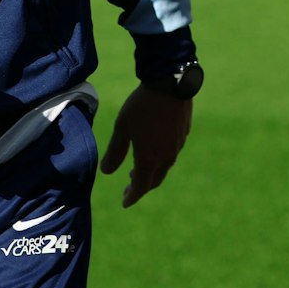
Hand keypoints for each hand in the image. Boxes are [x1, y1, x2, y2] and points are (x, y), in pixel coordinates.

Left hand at [99, 85, 192, 207]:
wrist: (170, 85)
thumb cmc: (141, 107)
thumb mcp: (122, 129)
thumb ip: (114, 152)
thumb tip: (105, 172)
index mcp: (150, 160)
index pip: (140, 186)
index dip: (131, 196)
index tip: (124, 202)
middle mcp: (166, 158)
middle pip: (154, 180)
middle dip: (140, 186)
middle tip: (129, 188)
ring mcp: (177, 147)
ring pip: (163, 167)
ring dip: (151, 172)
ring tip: (138, 170)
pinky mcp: (183, 135)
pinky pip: (170, 154)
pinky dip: (160, 159)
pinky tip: (153, 150)